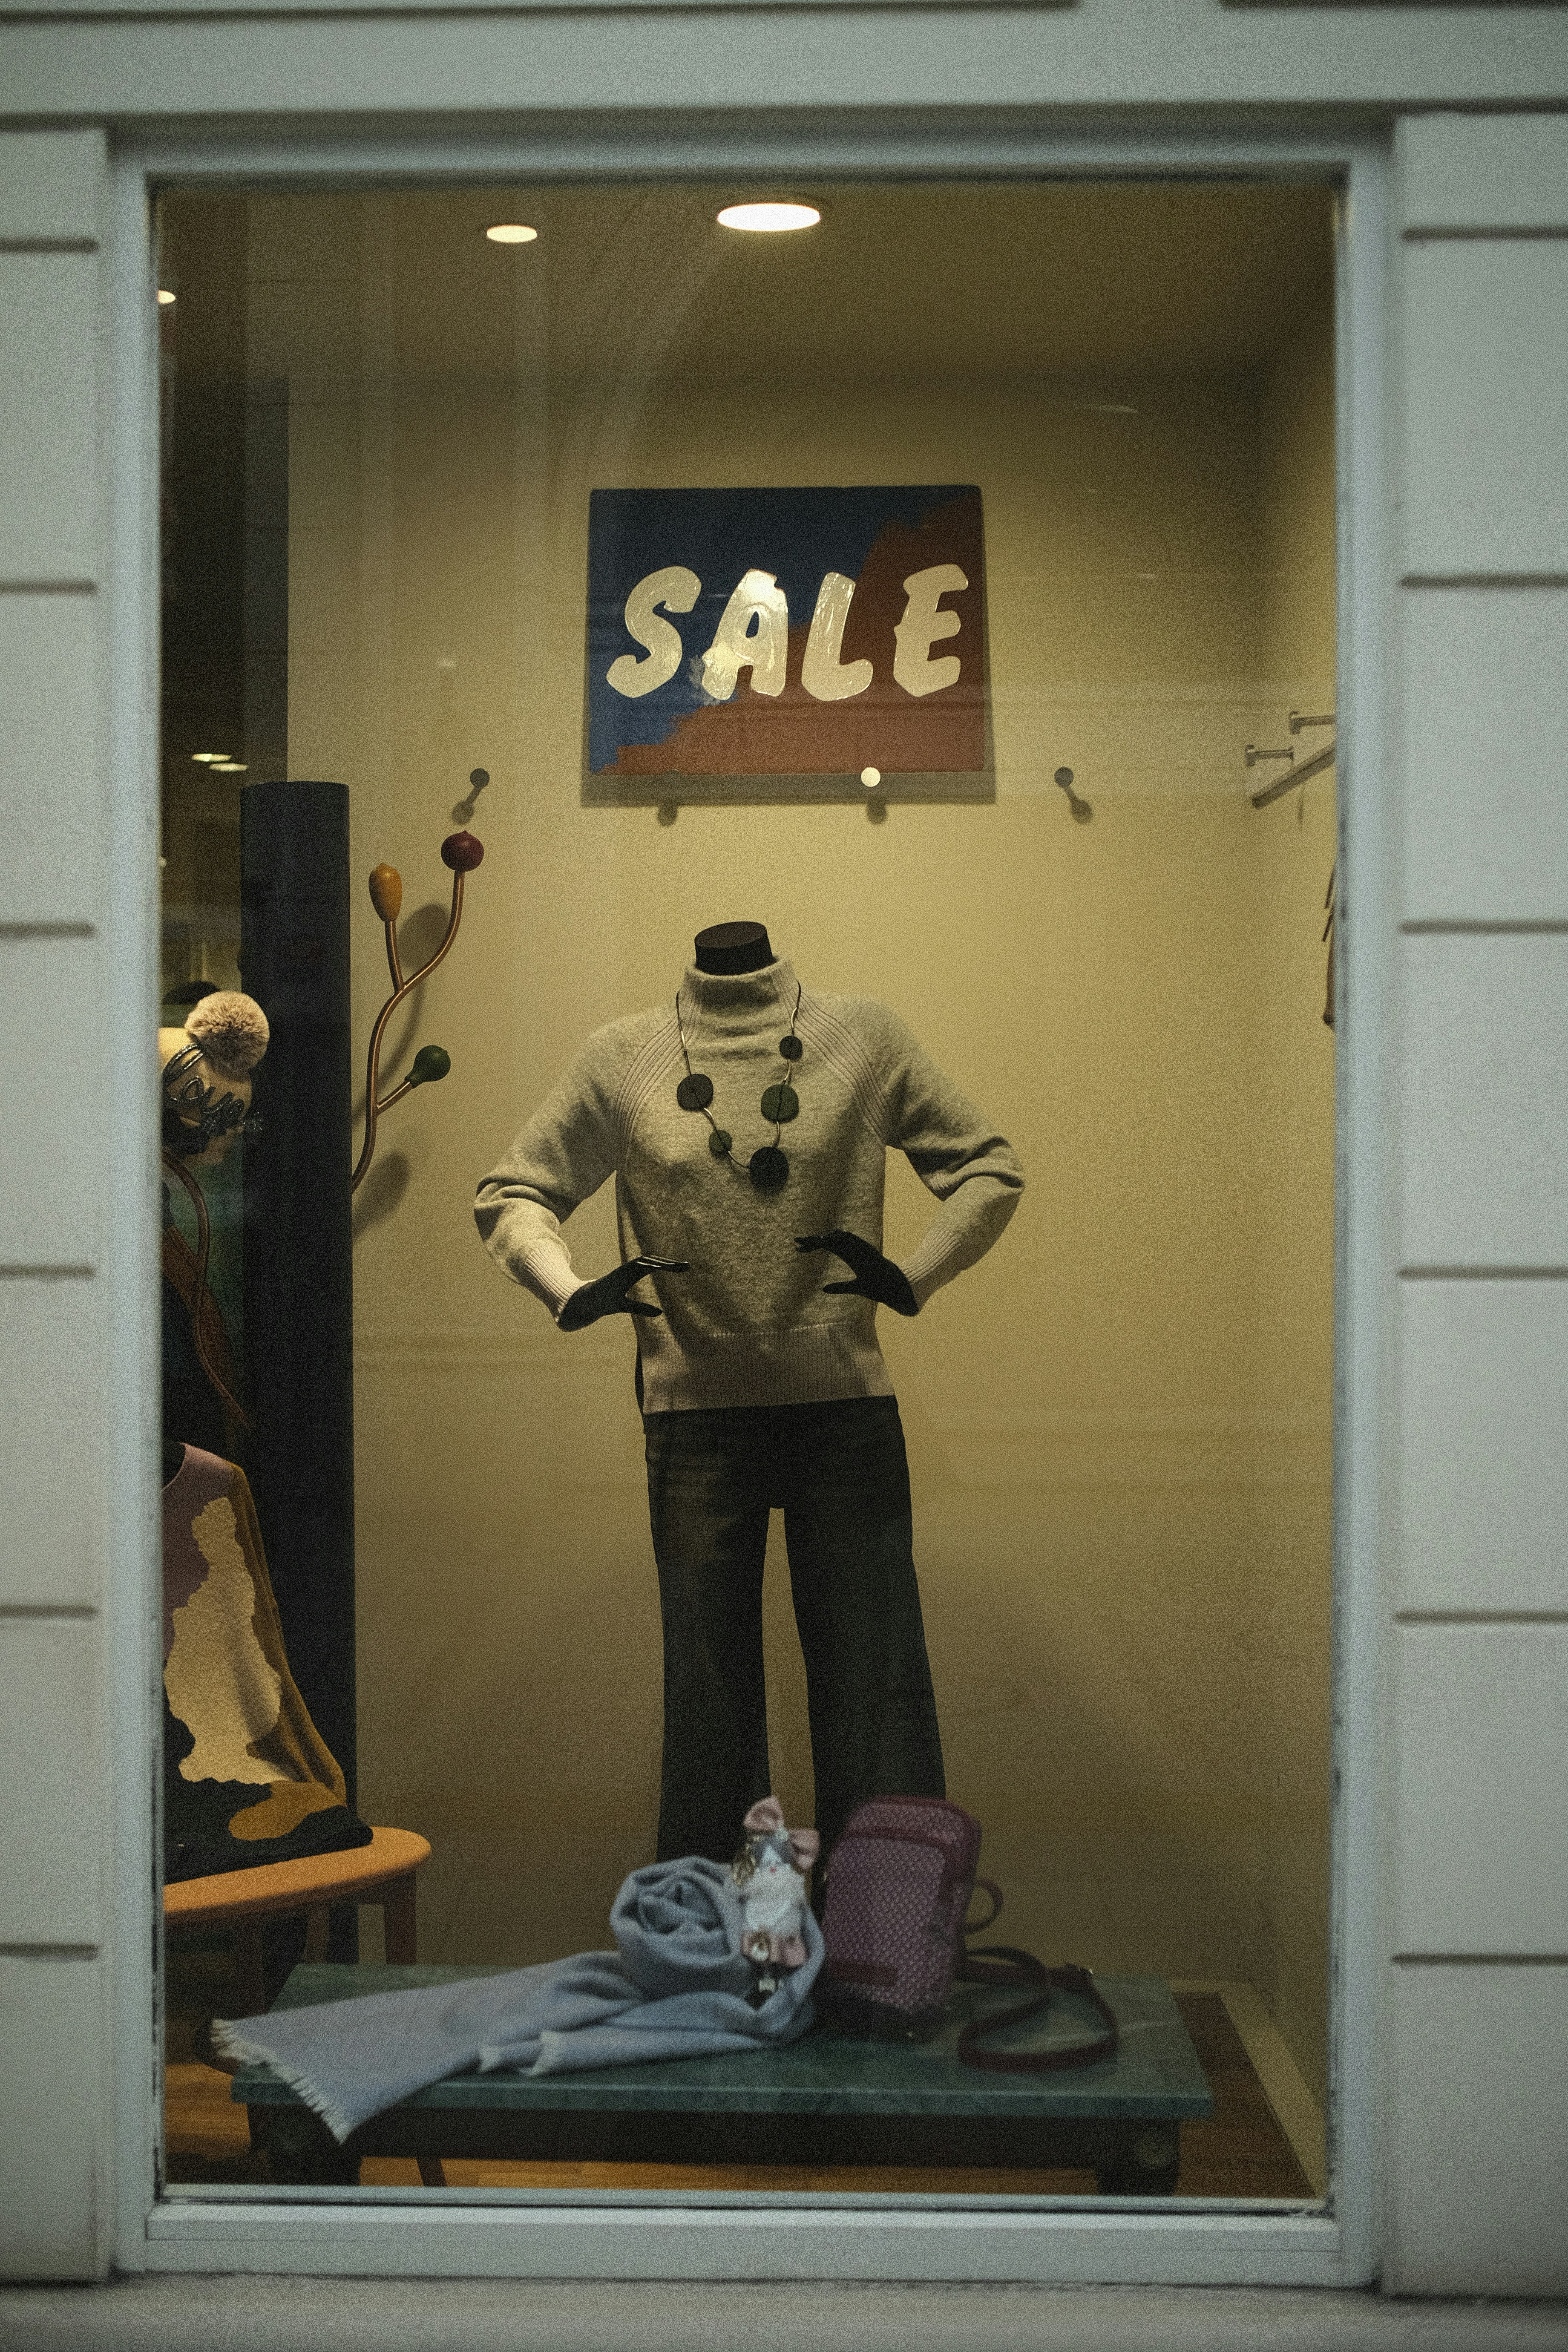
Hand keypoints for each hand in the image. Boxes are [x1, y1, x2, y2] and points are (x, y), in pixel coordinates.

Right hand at [557, 1255, 688, 1331]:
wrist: (584, 1303)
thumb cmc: (604, 1302)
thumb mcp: (626, 1306)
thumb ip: (642, 1308)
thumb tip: (660, 1312)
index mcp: (632, 1275)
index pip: (654, 1266)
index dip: (669, 1266)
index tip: (685, 1268)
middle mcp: (628, 1270)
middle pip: (653, 1261)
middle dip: (670, 1262)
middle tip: (687, 1266)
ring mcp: (622, 1271)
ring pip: (645, 1260)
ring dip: (660, 1262)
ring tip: (676, 1267)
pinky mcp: (617, 1274)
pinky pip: (633, 1266)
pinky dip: (645, 1265)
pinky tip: (656, 1267)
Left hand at [794, 1230, 917, 1316]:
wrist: (895, 1288)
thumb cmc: (876, 1287)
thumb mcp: (854, 1288)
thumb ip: (839, 1287)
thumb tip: (823, 1289)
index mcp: (848, 1257)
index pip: (827, 1247)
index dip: (812, 1246)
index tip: (797, 1248)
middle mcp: (853, 1251)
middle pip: (830, 1241)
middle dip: (813, 1241)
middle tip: (797, 1241)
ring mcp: (862, 1251)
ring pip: (842, 1240)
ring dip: (828, 1238)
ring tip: (814, 1239)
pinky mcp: (871, 1254)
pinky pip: (857, 1244)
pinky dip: (846, 1240)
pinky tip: (834, 1238)